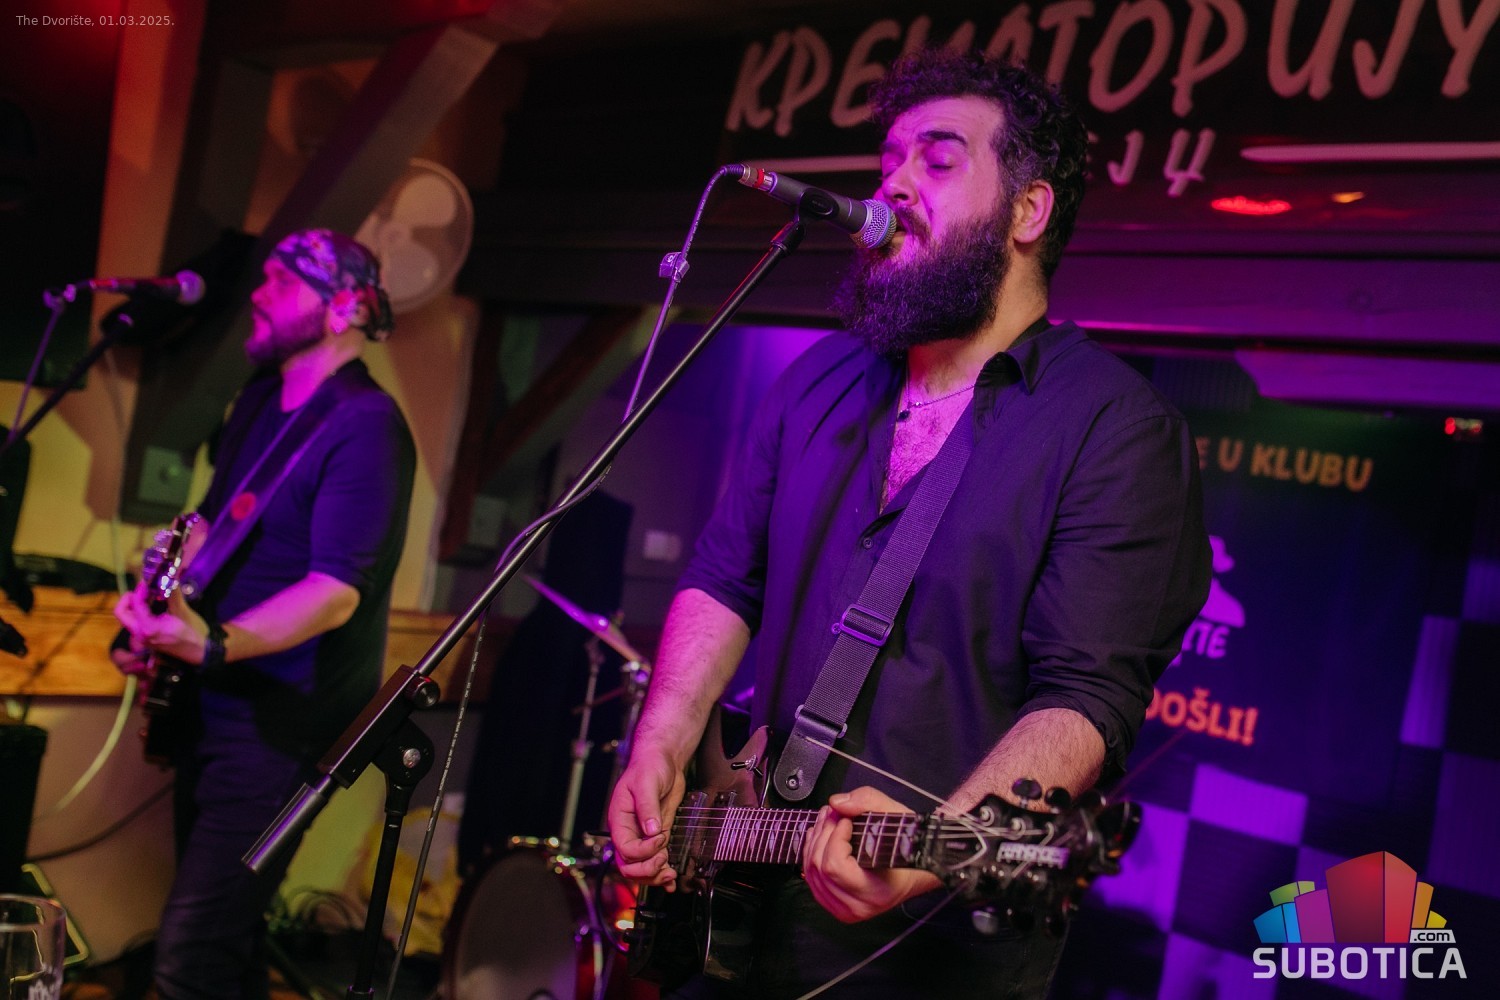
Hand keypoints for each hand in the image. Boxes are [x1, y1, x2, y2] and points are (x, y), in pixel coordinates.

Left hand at [112, 586, 208, 665]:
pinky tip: (151, 607)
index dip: (140, 590)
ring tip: (147, 597)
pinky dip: (138, 611)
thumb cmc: (189, 634)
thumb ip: (171, 594)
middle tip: (141, 590)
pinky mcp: (142, 637)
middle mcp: (139, 634)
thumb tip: (170, 576)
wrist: (194, 652)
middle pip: (121, 612)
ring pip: (125, 616)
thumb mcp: (180, 612)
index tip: (147, 583)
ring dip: (132, 604)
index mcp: (148, 628)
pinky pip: (133, 621)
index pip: (135, 604)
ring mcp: (139, 637)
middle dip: (128, 598)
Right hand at [607, 745, 685, 889]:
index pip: (625, 849)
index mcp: (619, 820)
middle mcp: (629, 831)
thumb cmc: (648, 766)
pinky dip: (662, 873)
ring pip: (641, 868)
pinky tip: (671, 881)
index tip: (660, 837)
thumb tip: (651, 830)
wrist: (662, 760)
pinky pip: (655, 860)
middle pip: (629, 865)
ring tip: (671, 875)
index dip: (643, 850)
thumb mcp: (646, 783)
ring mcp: (643, 836)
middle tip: (664, 861)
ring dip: (655, 876)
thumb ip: (647, 807)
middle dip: (647, 870)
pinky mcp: (657, 835)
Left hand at [802, 786, 941, 922]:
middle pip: (820, 868)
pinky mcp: (834, 906)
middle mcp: (858, 907)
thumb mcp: (895, 815)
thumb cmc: (907, 846)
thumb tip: (836, 803)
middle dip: (823, 833)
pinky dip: (811, 854)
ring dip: (815, 841)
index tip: (847, 821)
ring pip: (811, 873)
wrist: (913, 872)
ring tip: (827, 821)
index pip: (836, 867)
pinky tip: (820, 837)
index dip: (835, 837)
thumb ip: (867, 802)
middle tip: (834, 814)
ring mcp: (844, 910)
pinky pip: (811, 879)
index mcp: (876, 892)